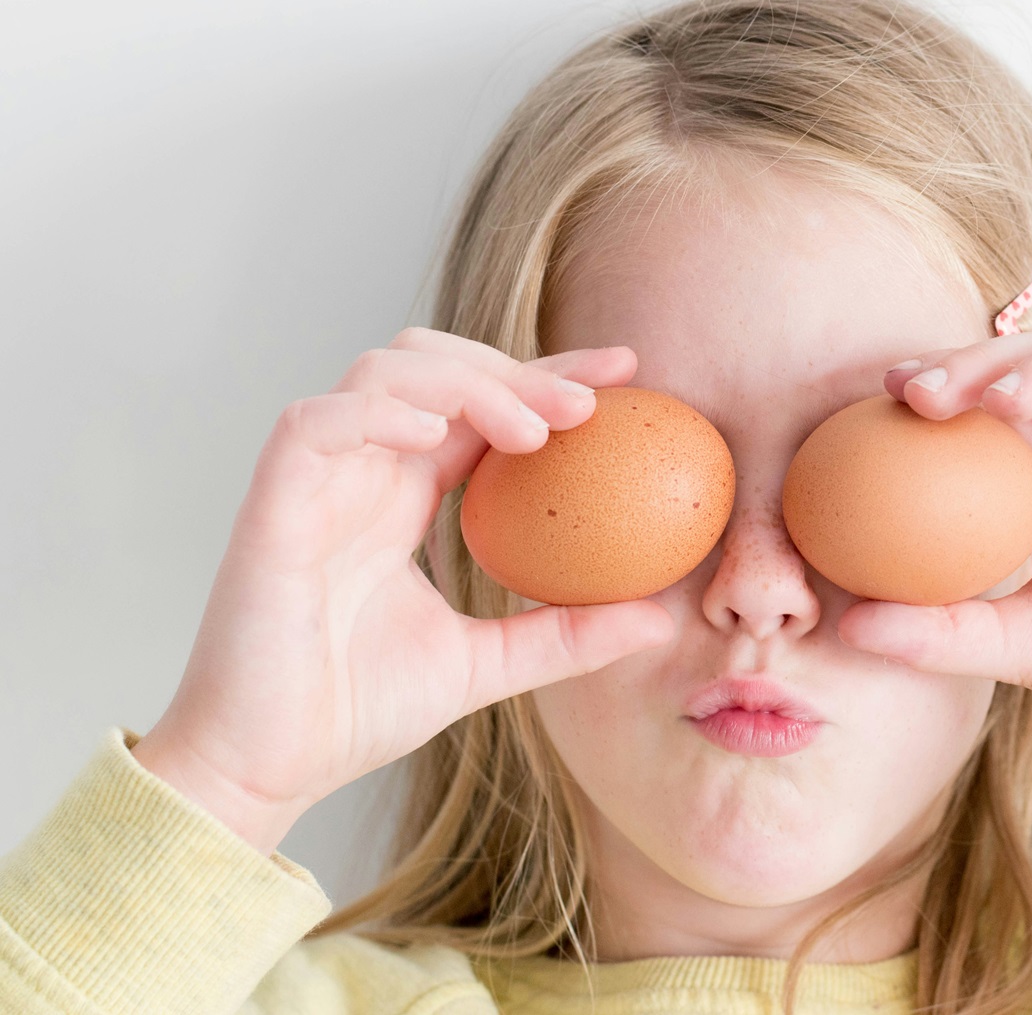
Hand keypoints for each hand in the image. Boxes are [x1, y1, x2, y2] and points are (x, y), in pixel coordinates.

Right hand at [133, 328, 674, 853]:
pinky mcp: (271, 504)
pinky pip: (315, 423)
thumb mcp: (488, 665)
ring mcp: (315, 481)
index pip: (482, 408)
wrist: (266, 770)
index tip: (627, 375)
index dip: (549, 377)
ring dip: (463, 382)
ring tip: (530, 432)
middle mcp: (363, 473)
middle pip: (437, 365)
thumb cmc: (356, 712)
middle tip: (590, 404)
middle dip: (516, 369)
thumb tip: (661, 620)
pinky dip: (375, 411)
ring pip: (381, 372)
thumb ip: (566, 635)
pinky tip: (434, 430)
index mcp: (404, 497)